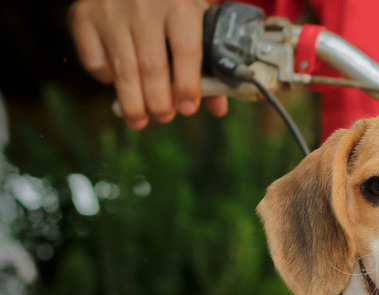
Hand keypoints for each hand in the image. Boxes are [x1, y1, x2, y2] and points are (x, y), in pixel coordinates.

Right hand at [67, 0, 227, 129]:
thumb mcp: (195, 14)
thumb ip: (208, 58)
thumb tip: (218, 108)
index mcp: (180, 2)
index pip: (187, 51)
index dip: (187, 85)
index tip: (188, 108)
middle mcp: (143, 5)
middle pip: (152, 67)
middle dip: (159, 102)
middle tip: (164, 117)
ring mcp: (110, 10)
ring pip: (123, 70)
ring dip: (132, 103)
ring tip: (138, 120)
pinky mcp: (82, 16)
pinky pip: (94, 60)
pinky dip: (106, 78)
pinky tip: (119, 80)